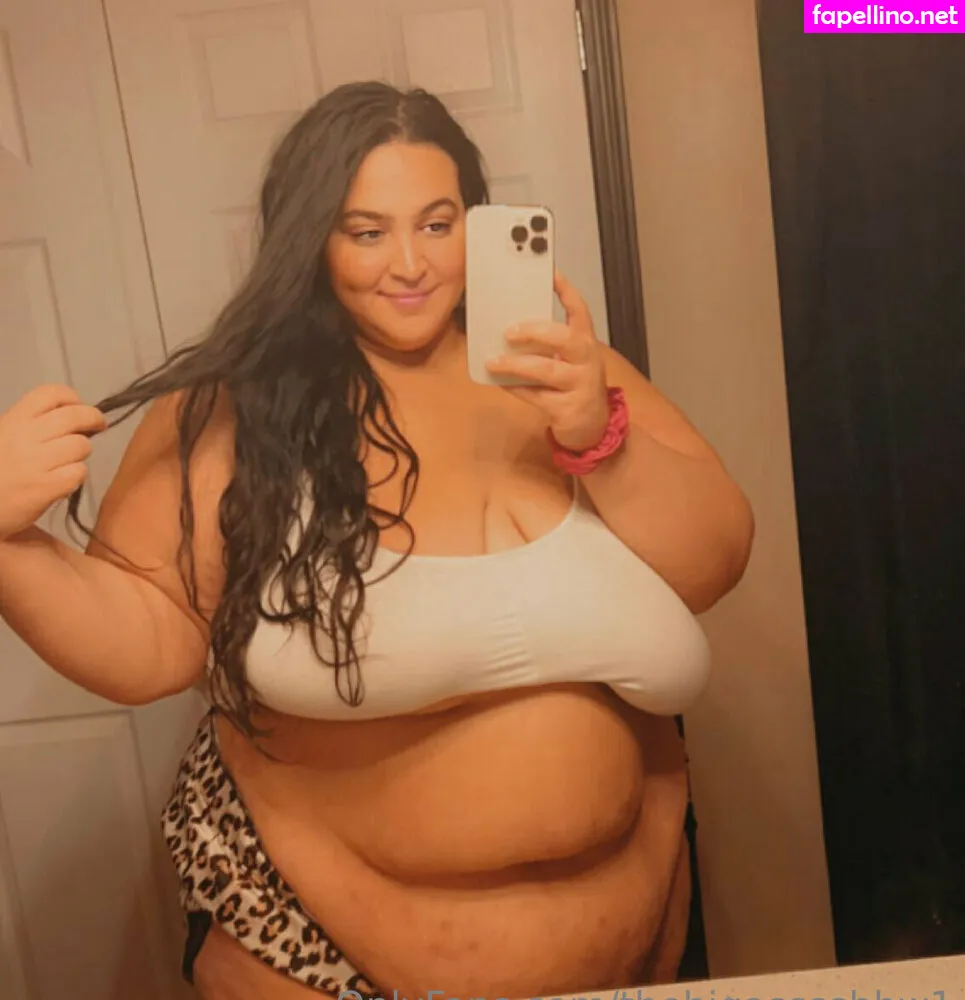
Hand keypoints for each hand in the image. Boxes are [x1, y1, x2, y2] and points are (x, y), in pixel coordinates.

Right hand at [0, 384, 106, 540]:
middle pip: (76, 416)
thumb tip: (73, 418)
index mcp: (13, 420)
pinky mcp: (46, 486)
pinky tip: (63, 480)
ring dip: (82, 452)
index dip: (72, 398)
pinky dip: (76, 476)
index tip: (78, 407)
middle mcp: (25, 436)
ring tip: (69, 460)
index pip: (51, 393)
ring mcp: (36, 461)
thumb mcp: (4, 437)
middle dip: (93, 419)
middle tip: (97, 426)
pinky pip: (79, 472)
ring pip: (82, 445)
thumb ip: (31, 426)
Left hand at [485, 270, 608, 451]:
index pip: (580, 311)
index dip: (566, 291)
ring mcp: (580, 385)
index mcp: (585, 342)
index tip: (551, 273)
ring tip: (493, 361)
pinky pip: (537, 396)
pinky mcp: (568, 408)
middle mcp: (587, 360)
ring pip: (547, 369)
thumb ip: (548, 345)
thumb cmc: (574, 386)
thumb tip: (510, 327)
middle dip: (534, 331)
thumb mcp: (569, 360)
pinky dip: (516, 388)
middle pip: (564, 338)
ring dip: (516, 364)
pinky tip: (500, 382)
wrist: (593, 427)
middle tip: (508, 331)